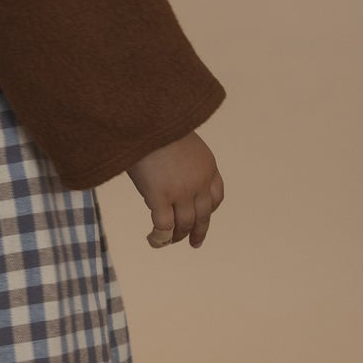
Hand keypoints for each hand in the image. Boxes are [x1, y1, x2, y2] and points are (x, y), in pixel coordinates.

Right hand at [124, 130, 223, 249]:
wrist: (146, 120)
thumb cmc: (156, 124)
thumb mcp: (181, 140)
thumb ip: (181, 159)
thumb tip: (165, 172)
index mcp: (208, 166)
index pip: (217, 196)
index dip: (210, 210)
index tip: (202, 217)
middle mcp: (199, 182)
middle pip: (203, 215)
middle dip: (199, 231)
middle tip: (194, 242)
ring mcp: (181, 191)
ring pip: (185, 224)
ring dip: (178, 236)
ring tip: (168, 241)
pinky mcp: (160, 197)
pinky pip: (164, 226)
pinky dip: (160, 237)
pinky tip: (153, 240)